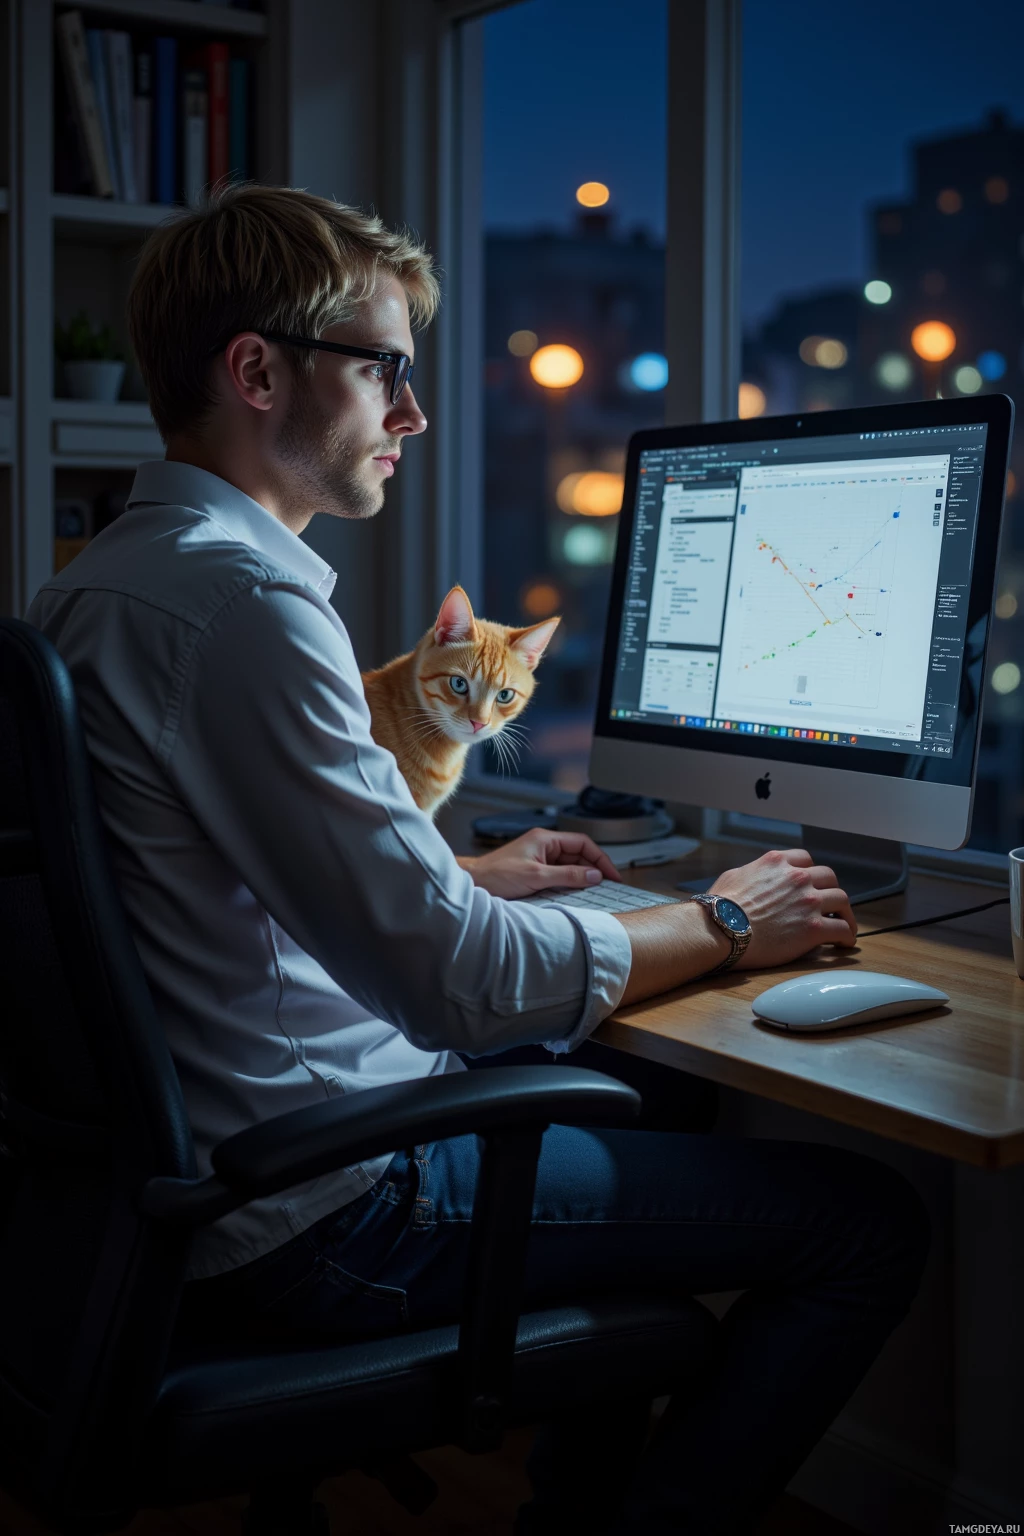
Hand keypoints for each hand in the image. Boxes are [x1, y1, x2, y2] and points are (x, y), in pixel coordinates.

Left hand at [457, 829, 622, 900]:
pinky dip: (568, 883)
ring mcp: (539, 858)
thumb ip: (567, 875)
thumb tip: (593, 875)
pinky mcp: (534, 871)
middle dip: (593, 869)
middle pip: (578, 855)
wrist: (472, 884)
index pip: (582, 843)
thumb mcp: (537, 876)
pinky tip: (574, 894)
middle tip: (607, 886)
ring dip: (581, 878)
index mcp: (545, 839)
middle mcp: (543, 845)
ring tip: (593, 892)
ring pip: (569, 866)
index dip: (600, 858)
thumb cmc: (496, 875)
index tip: (611, 874)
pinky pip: (558, 875)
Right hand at [708, 848, 856, 968]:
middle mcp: (797, 877)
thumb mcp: (734, 876)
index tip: (811, 885)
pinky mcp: (814, 927)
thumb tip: (753, 878)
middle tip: (830, 904)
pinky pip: (842, 929)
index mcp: (778, 862)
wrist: (720, 930)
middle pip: (829, 877)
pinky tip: (844, 943)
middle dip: (831, 890)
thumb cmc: (719, 907)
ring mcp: (808, 901)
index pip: (806, 860)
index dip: (811, 873)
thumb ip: (753, 873)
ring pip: (842, 900)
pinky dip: (847, 935)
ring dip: (845, 912)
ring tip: (844, 924)